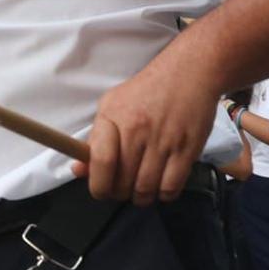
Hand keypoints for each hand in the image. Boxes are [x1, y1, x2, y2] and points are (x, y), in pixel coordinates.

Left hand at [72, 65, 220, 203]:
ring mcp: (165, 141)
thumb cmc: (146, 90)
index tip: (101, 190)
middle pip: (123, 182)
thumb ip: (95, 140)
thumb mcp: (112, 105)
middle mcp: (138, 131)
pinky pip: (171, 187)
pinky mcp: (188, 149)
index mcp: (114, 118)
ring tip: (141, 189)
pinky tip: (162, 185)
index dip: (98, 185)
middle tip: (123, 188)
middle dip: (120, 193)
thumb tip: (79, 171)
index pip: (101, 161)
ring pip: (146, 189)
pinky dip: (164, 195)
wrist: (189, 72)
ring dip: (141, 197)